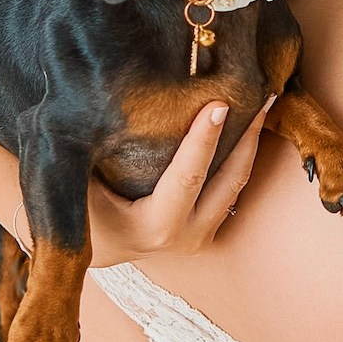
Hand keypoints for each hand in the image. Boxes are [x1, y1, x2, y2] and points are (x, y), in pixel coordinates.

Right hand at [86, 96, 274, 269]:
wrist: (92, 246)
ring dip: (250, 145)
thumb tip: (104, 107)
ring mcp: (201, 237)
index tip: (220, 104)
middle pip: (229, 181)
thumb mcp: (81, 185)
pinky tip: (247, 125)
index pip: (187, 177)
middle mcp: (186, 236)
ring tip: (261, 103)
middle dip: (247, 137)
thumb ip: (94, 154)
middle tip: (260, 95)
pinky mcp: (208, 229)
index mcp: (155, 227)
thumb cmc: (82, 211)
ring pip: (237, 186)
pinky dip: (239, 157)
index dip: (204, 139)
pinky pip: (231, 190)